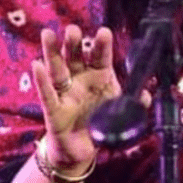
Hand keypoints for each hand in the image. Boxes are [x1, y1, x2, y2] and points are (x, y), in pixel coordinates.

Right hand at [31, 25, 141, 174]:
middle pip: (76, 57)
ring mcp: (66, 93)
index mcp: (99, 78)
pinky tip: (36, 65)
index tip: (104, 32)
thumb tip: (145, 96)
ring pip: (58, 69)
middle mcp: (80, 80)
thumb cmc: (100, 126)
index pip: (100, 58)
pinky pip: (47, 94)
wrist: (82, 152)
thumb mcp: (121, 116)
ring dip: (52, 52)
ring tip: (48, 35)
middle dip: (74, 43)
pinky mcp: (54, 110)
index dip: (101, 45)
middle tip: (73, 30)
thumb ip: (134, 105)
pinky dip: (42, 80)